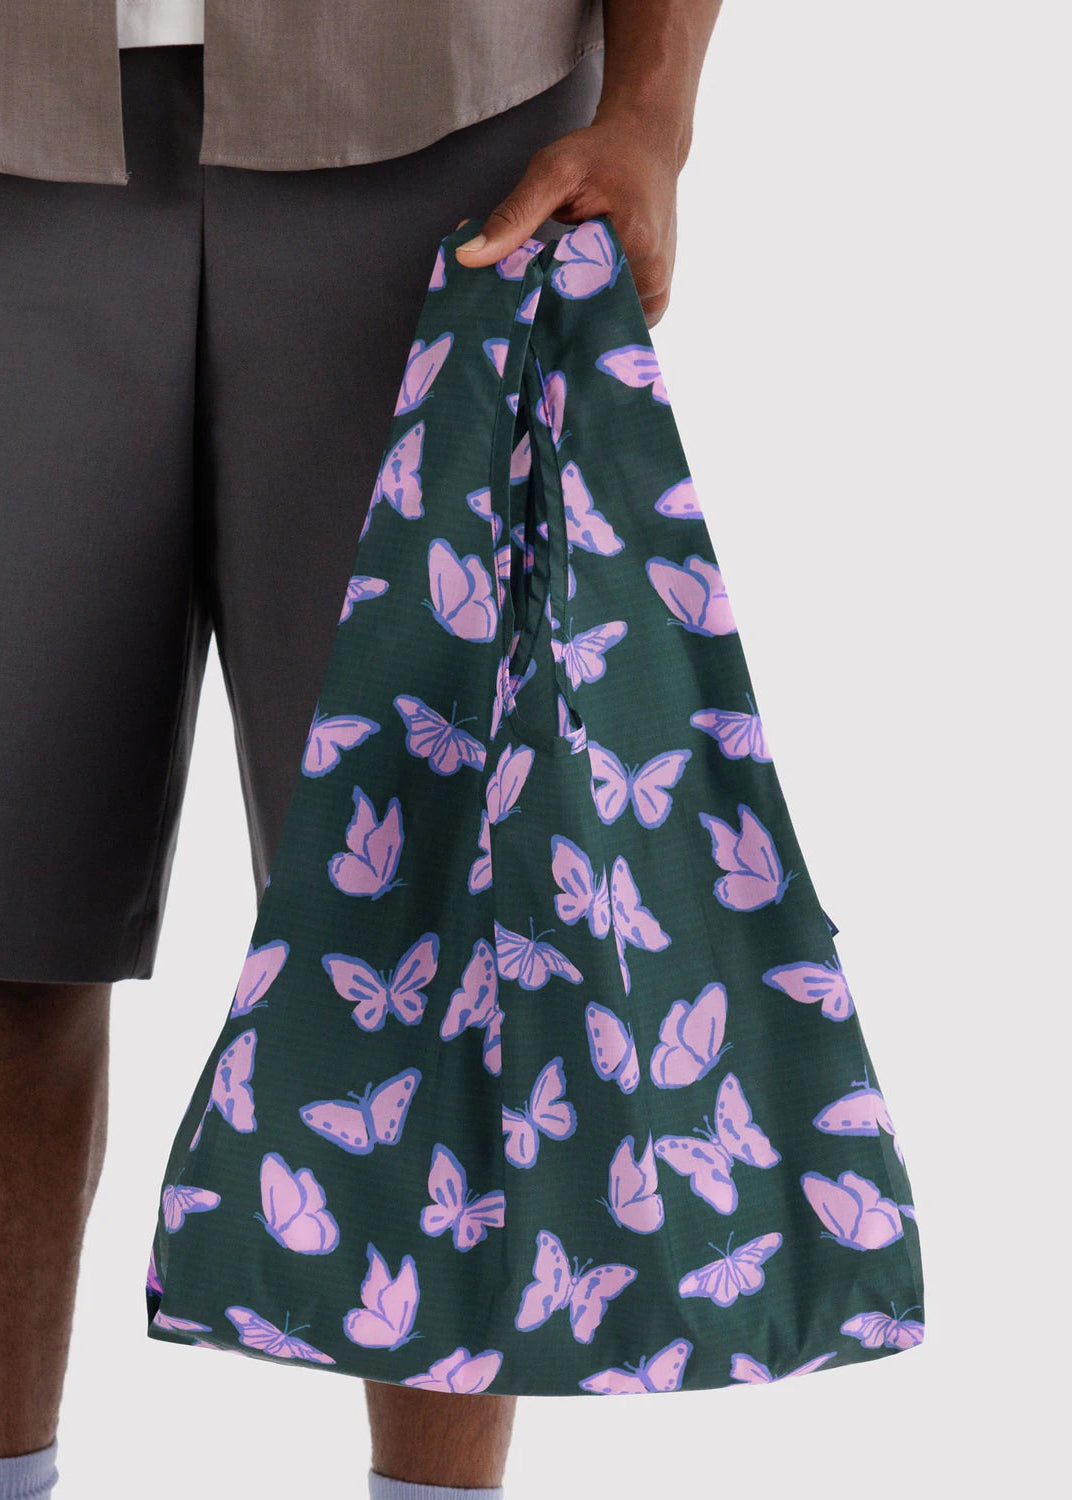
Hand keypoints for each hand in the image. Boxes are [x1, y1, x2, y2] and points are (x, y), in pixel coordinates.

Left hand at [454, 111, 682, 326]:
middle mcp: (654, 280)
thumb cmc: (601, 154)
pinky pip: (610, 320)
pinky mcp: (654, 301)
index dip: (533, 306)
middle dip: (547, 315)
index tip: (504, 306)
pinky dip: (583, 312)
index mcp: (636, 246)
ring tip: (542, 299)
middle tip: (516, 307)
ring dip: (565, 317)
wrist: (648, 144)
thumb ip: (513, 216)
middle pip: (585, 320)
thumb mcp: (553, 171)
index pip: (571, 299)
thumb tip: (466, 257)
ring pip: (596, 326)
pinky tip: (565, 298)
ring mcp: (657, 296)